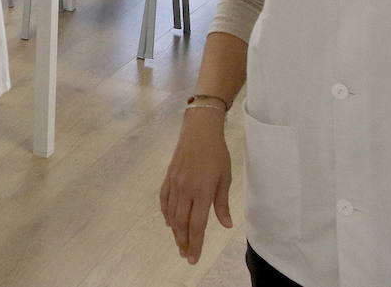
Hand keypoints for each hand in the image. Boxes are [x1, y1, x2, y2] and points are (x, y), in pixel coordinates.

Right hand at [160, 108, 232, 264]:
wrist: (199, 131)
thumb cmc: (217, 154)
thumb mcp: (225, 178)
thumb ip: (222, 203)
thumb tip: (226, 225)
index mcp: (202, 192)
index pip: (197, 225)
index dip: (195, 244)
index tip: (194, 258)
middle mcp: (186, 190)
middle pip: (182, 223)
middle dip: (184, 242)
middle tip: (186, 255)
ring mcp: (175, 184)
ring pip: (172, 214)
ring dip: (175, 231)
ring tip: (179, 243)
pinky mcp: (169, 177)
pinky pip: (164, 200)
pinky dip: (166, 213)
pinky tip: (169, 222)